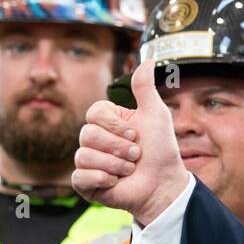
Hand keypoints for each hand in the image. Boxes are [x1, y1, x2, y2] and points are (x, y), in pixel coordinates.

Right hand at [72, 59, 189, 225]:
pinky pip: (80, 176)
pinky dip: (102, 179)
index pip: (93, 113)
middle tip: (136, 155)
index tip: (135, 133)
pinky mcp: (86, 182)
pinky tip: (116, 182)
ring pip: (84, 155)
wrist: (163, 184)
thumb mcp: (156, 114)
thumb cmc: (161, 150)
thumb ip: (145, 88)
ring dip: (115, 165)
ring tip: (130, 170)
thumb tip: (149, 59)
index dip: (114, 124)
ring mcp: (89, 161)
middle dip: (118, 147)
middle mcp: (95, 140)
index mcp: (108, 121)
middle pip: (87, 135)